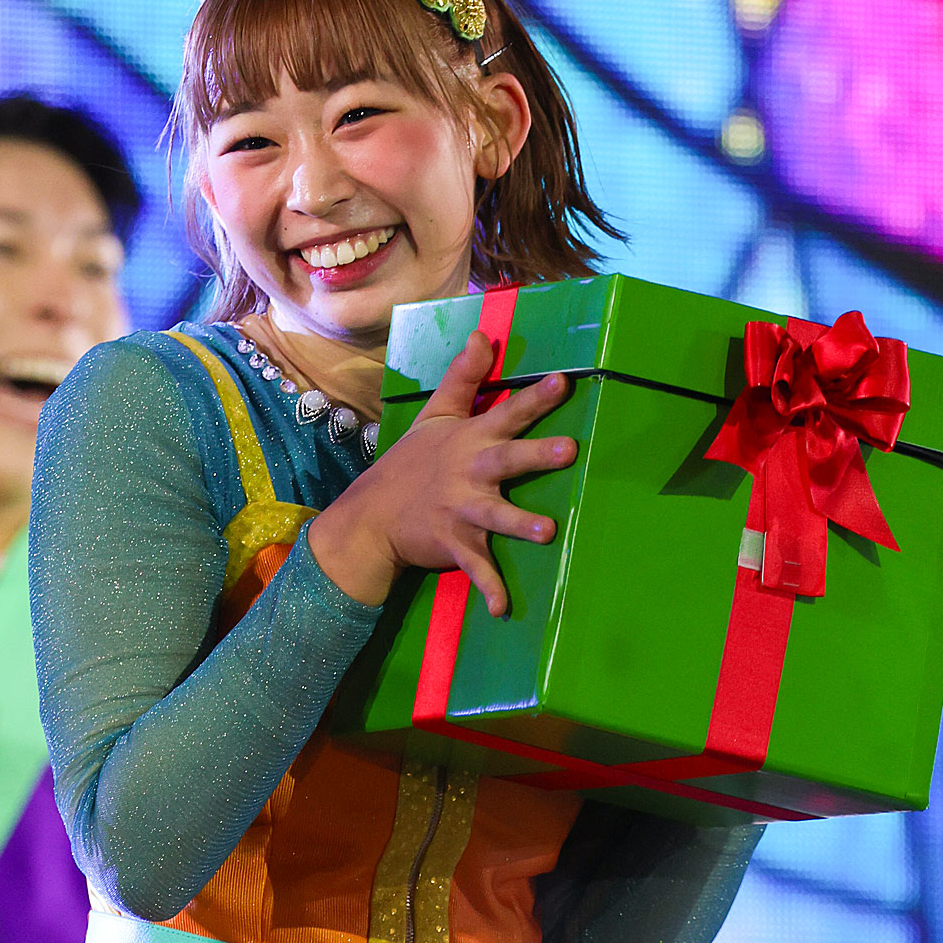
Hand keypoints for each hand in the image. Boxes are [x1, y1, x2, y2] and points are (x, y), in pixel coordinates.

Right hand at [305, 329, 574, 616]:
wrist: (372, 517)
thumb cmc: (410, 464)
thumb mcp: (435, 416)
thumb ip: (464, 377)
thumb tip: (485, 333)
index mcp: (469, 441)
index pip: (506, 413)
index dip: (535, 398)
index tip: (564, 382)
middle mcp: (469, 473)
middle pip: (508, 459)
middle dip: (537, 455)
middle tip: (569, 449)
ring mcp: (460, 510)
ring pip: (496, 516)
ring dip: (520, 523)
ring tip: (548, 530)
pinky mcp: (453, 544)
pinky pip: (475, 568)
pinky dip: (489, 588)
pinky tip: (503, 608)